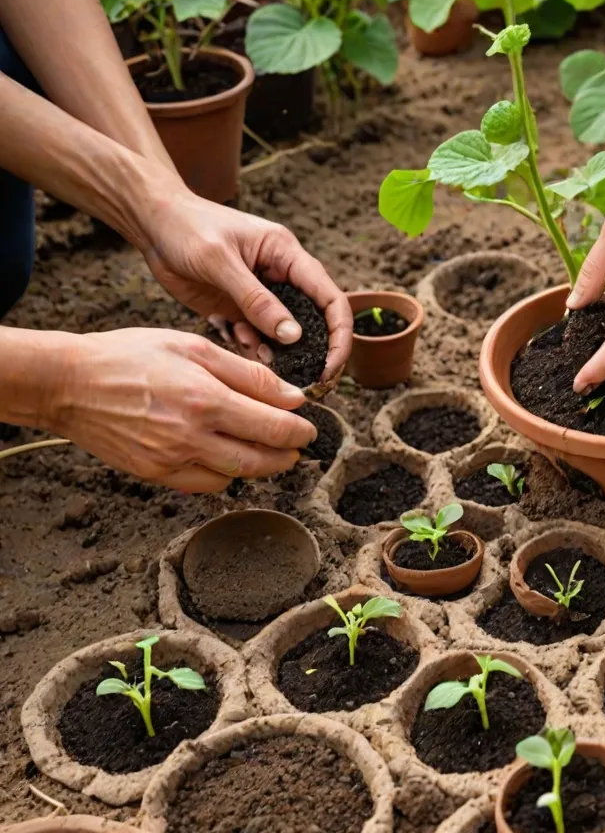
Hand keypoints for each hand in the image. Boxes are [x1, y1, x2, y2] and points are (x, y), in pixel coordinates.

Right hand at [49, 328, 317, 492]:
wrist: (68, 383)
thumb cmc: (130, 356)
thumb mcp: (193, 348)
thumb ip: (247, 374)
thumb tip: (293, 398)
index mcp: (206, 399)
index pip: (273, 427)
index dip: (299, 431)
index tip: (308, 428)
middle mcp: (191, 436)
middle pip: (260, 460)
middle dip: (286, 456)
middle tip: (296, 447)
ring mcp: (171, 460)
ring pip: (235, 476)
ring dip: (258, 466)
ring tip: (265, 449)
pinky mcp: (155, 474)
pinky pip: (205, 484)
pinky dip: (224, 474)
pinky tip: (226, 456)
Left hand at [137, 178, 352, 387]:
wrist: (152, 224)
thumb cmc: (187, 227)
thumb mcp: (220, 262)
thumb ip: (257, 300)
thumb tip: (294, 336)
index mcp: (287, 256)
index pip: (331, 298)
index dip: (339, 334)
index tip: (331, 366)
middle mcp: (282, 278)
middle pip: (317, 324)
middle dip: (315, 354)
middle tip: (308, 382)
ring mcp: (263, 297)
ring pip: (286, 337)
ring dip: (277, 353)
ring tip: (253, 350)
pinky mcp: (242, 311)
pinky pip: (259, 339)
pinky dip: (251, 348)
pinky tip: (234, 335)